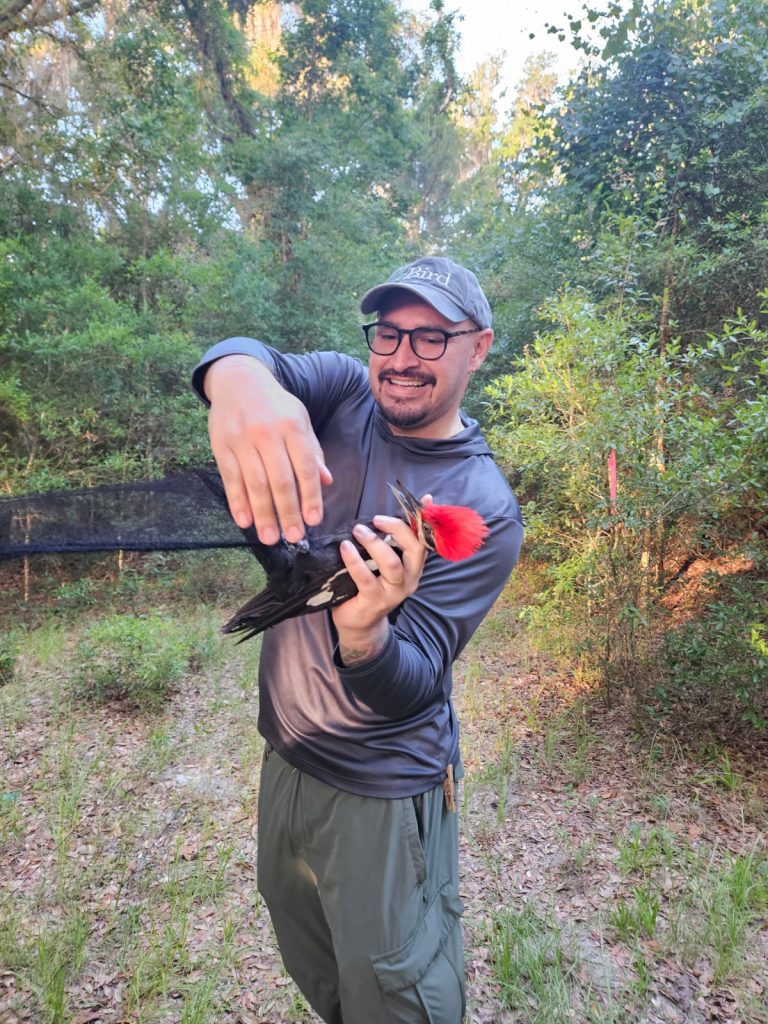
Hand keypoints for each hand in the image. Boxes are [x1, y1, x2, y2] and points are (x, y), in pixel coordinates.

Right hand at [205, 355, 332, 543]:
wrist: (239, 380)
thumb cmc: (275, 406)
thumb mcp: (300, 420)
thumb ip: (312, 452)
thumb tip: (326, 482)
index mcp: (293, 426)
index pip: (305, 467)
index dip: (310, 496)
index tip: (314, 520)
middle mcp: (267, 433)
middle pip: (280, 480)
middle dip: (288, 512)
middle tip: (294, 537)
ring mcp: (242, 439)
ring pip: (254, 483)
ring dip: (263, 514)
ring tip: (270, 537)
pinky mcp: (221, 445)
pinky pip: (231, 478)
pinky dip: (237, 502)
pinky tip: (245, 521)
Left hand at [332, 515, 427, 664]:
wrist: (359, 624)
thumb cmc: (369, 585)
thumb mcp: (381, 563)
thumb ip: (387, 542)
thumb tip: (385, 515)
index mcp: (414, 568)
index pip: (424, 540)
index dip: (424, 520)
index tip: (424, 499)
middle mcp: (409, 580)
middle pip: (414, 550)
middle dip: (397, 529)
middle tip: (375, 519)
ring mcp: (393, 593)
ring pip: (392, 564)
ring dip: (375, 543)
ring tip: (358, 531)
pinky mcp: (374, 601)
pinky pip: (366, 578)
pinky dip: (354, 561)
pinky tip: (345, 548)